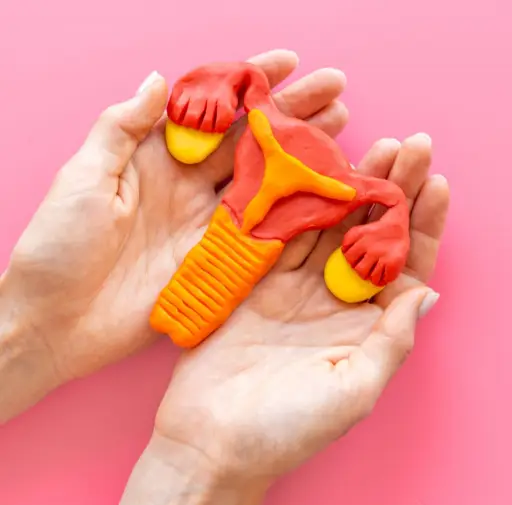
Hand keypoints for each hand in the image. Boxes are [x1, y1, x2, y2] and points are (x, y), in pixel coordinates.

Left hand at [0, 50, 348, 387]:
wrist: (57, 323)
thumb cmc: (58, 247)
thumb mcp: (84, 178)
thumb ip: (121, 128)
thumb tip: (160, 79)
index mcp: (156, 157)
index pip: (212, 109)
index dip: (248, 83)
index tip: (286, 63)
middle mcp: (189, 185)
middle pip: (252, 141)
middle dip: (294, 113)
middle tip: (335, 90)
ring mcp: (209, 224)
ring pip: (268, 181)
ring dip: (306, 155)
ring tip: (343, 130)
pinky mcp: (222, 261)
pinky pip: (267, 231)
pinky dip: (299, 213)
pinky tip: (328, 193)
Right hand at [153, 133, 447, 482]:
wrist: (211, 442)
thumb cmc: (289, 429)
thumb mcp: (354, 391)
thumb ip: (391, 341)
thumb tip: (427, 293)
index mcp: (368, 325)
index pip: (405, 264)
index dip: (424, 224)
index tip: (439, 184)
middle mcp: (336, 300)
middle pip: (372, 232)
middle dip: (394, 188)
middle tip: (411, 145)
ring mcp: (295, 286)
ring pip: (330, 222)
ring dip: (351, 183)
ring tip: (375, 143)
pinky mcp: (254, 279)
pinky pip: (280, 229)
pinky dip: (297, 197)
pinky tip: (316, 164)